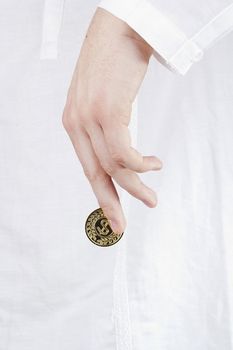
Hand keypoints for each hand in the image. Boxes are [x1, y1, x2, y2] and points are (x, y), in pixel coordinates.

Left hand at [62, 7, 162, 234]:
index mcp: (74, 123)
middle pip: (95, 175)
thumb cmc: (113, 61)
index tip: (111, 212)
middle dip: (109, 204)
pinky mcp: (107, 111)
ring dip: (136, 187)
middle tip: (120, 226)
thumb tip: (120, 147)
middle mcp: (78, 123)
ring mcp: (91, 118)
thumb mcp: (102, 97)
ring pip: (113, 167)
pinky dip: (141, 165)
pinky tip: (154, 164)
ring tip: (151, 197)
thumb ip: (104, 124)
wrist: (118, 26)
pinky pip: (125, 153)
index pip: (87, 167)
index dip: (100, 193)